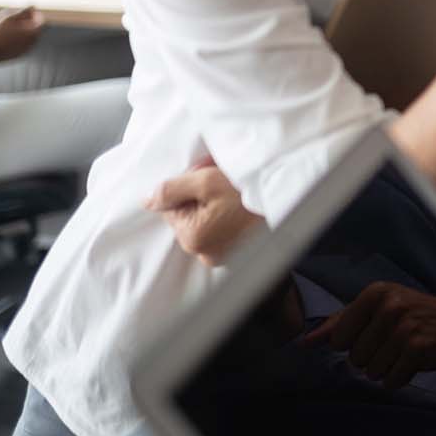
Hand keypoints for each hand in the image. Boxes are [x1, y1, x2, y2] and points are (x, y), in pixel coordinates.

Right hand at [0, 5, 45, 63]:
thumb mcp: (9, 18)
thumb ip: (23, 12)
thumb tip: (33, 6)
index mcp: (32, 33)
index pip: (41, 20)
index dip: (35, 14)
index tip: (28, 10)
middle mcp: (32, 43)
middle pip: (36, 29)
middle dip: (31, 21)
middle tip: (19, 16)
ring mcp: (26, 50)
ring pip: (30, 37)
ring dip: (25, 30)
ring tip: (12, 25)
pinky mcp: (18, 55)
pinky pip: (23, 44)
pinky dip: (20, 38)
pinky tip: (8, 35)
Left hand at [146, 154, 262, 266]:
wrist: (288, 194)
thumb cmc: (250, 190)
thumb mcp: (205, 180)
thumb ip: (171, 190)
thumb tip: (147, 200)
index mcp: (194, 238)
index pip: (172, 208)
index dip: (187, 188)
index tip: (207, 178)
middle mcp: (207, 254)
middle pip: (190, 217)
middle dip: (201, 198)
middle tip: (223, 181)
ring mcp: (225, 257)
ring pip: (207, 224)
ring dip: (216, 207)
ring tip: (236, 192)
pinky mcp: (240, 254)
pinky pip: (223, 233)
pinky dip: (229, 219)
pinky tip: (242, 206)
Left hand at [302, 285, 435, 389]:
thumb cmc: (411, 312)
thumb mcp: (377, 306)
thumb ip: (339, 322)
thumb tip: (306, 342)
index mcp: (376, 292)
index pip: (339, 337)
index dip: (352, 343)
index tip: (372, 333)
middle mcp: (391, 307)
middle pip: (355, 357)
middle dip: (370, 357)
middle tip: (391, 342)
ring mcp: (407, 328)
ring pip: (372, 371)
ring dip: (385, 368)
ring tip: (401, 351)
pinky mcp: (420, 349)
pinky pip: (391, 380)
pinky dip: (399, 377)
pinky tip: (411, 361)